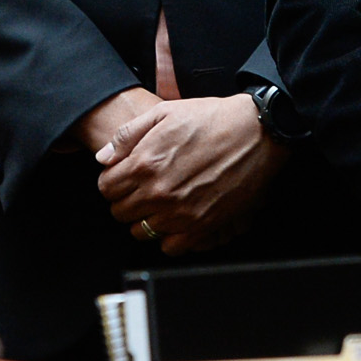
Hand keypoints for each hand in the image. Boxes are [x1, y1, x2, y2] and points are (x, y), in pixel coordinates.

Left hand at [95, 93, 282, 255]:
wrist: (256, 132)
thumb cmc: (212, 119)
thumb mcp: (164, 113)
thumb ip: (127, 135)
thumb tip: (103, 157)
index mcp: (144, 164)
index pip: (106, 188)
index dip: (112, 181)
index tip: (123, 177)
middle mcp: (159, 192)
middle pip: (120, 212)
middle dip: (126, 200)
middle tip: (141, 188)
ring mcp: (180, 212)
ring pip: (140, 232)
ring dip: (144, 219)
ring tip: (158, 203)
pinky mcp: (202, 225)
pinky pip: (170, 247)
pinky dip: (168, 236)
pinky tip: (175, 219)